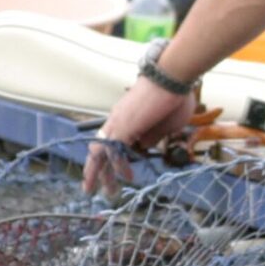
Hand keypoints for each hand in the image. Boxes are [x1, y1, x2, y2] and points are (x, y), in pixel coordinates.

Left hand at [83, 77, 198, 194]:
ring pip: (99, 153)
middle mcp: (117, 120)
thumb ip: (153, 136)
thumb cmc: (174, 95)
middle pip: (98, 149)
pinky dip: (117, 167)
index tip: (117, 172)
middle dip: (93, 170)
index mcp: (126, 117)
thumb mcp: (165, 123)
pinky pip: (115, 152)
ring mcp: (118, 123)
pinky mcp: (124, 127)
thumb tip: (143, 146)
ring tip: (96, 190)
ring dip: (97, 173)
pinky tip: (125, 178)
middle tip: (90, 187)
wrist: (172, 75)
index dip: (110, 159)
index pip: (111, 142)